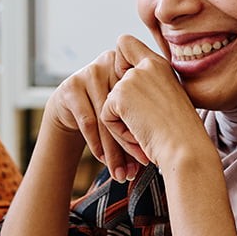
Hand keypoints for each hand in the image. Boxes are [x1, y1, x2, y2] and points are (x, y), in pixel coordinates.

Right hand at [43, 49, 140, 181]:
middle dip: (131, 144)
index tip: (151, 155)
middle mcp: (110, 63)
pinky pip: (88, 120)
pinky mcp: (71, 86)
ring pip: (106, 118)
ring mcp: (89, 72)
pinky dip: (97, 144)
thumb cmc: (109, 109)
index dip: (147, 128)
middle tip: (138, 169)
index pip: (142, 99)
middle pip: (123, 109)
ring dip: (113, 150)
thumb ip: (145, 117)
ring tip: (121, 173)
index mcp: (132, 64)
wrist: (72, 105)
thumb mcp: (128, 106)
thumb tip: (165, 153)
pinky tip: (103, 160)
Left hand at [100, 35, 210, 167]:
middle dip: (120, 106)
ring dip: (122, 124)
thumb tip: (120, 90)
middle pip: (111, 77)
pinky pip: (106, 116)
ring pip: (109, 102)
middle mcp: (146, 65)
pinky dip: (119, 133)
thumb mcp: (167, 100)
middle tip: (145, 124)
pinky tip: (140, 136)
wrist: (186, 148)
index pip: (125, 43)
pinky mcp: (120, 95)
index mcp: (159, 65)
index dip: (119, 64)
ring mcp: (132, 78)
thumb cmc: (181, 134)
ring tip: (147, 133)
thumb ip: (146, 88)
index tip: (133, 90)